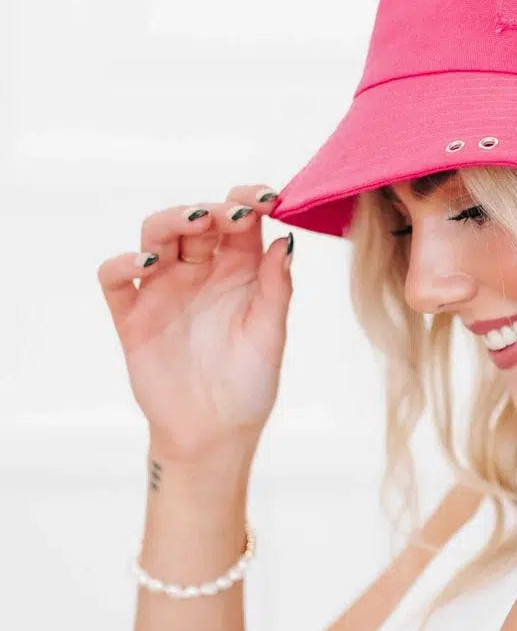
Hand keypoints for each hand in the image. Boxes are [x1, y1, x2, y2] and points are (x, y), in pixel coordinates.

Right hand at [97, 184, 293, 460]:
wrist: (214, 433)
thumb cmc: (250, 384)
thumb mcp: (270, 334)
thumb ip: (276, 288)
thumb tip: (286, 240)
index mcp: (239, 271)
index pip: (240, 222)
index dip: (248, 202)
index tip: (266, 197)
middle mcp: (200, 272)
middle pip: (196, 221)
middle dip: (213, 209)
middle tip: (232, 213)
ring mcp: (163, 289)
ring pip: (155, 236)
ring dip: (172, 221)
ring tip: (194, 223)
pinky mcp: (132, 315)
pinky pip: (116, 278)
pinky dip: (123, 261)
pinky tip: (146, 261)